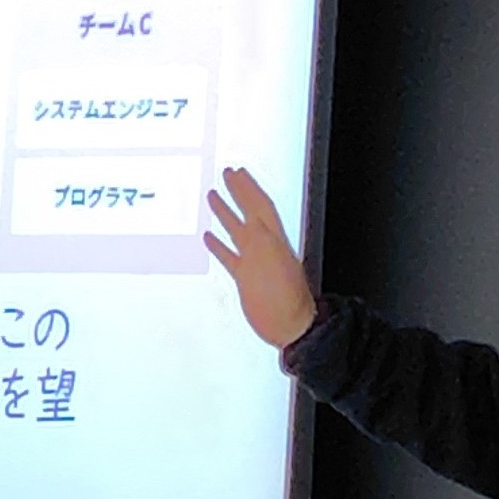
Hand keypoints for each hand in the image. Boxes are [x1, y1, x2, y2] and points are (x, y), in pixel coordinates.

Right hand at [204, 167, 317, 349]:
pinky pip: (229, 256)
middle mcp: (264, 247)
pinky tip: (209, 237)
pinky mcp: (245, 279)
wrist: (290, 327)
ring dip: (226, 213)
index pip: (260, 206)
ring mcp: (254, 262)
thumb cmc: (285, 301)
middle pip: (250, 211)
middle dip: (239, 191)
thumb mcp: (275, 267)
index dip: (249, 188)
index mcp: (274, 240)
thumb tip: (254, 221)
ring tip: (213, 196)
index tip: (237, 172)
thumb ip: (264, 243)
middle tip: (227, 173)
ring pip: (237, 231)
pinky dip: (219, 245)